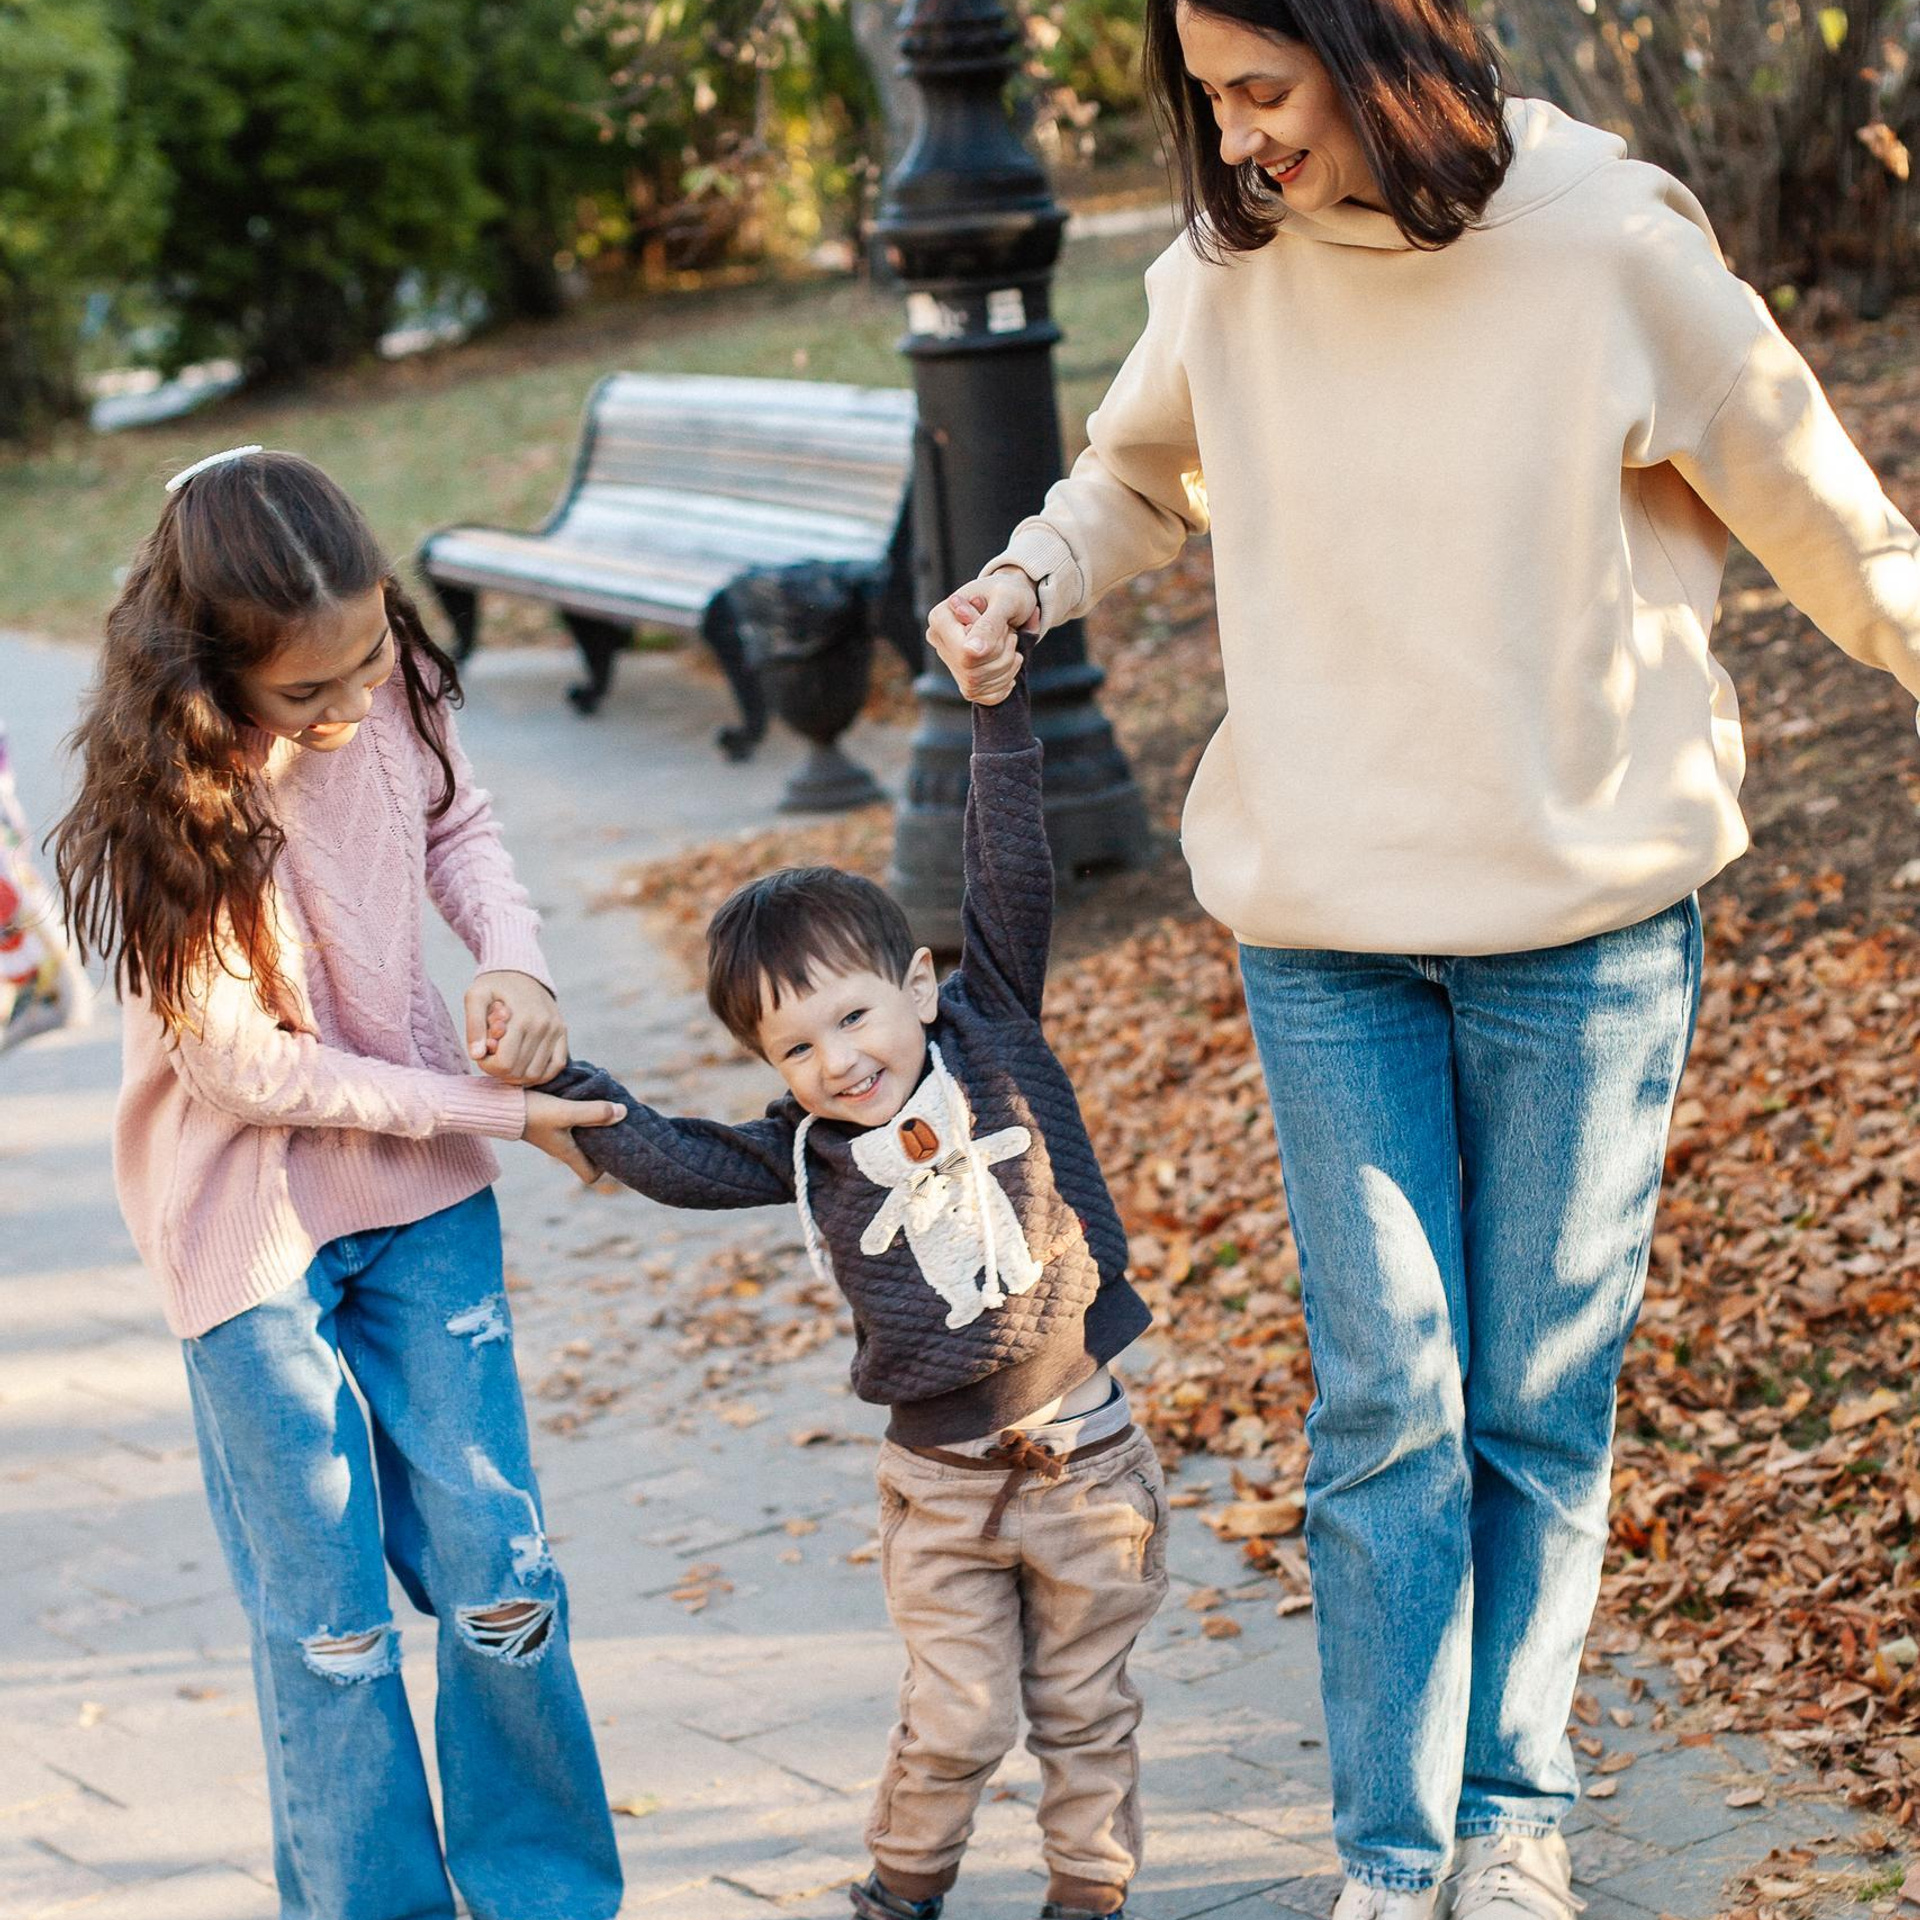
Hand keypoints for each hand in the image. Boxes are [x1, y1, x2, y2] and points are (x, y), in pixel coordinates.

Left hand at [466, 970, 567, 1084]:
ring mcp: (556, 1030)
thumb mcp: (475, 997)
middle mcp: (543, 1026)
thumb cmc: (494, 985)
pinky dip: (540, 1075)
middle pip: (519, 1072)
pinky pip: (556, 1066)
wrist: (521, 970)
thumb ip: (473, 1026)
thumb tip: (477, 1055)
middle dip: (500, 1071)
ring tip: (506, 1060)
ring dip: (517, 1076)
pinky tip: (524, 1068)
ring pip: (536, 1074)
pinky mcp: (563, 1033)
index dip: (487, 1066)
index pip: (504, 1064)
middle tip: (492, 1056)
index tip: (481, 1054)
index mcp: (522, 1018)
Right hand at [523, 1090, 626, 1182]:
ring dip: (594, 1122)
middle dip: (605, 1139)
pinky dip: (582, 1111)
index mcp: (567, 1153)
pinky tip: (586, 1095)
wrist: (497, 1102)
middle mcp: (562, 1146)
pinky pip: (572, 1121)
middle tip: (616, 1120)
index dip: (605, 1166)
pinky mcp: (547, 1120)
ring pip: (582, 1135)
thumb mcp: (565, 1112)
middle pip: (590, 1153)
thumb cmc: (531, 1112)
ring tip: (605, 1104)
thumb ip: (594, 1112)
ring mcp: (554, 1134)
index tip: (614, 1146)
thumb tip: (623, 1113)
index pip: (590, 1175)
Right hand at [926, 571, 1035, 705]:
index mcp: (940, 619)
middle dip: (1003, 656)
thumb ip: (989, 625)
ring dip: (1008, 667)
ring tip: (1009, 643)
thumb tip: (971, 652)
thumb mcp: (1006, 600)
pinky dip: (1005, 682)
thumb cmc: (1010, 593)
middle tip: (1010, 633)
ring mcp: (950, 664)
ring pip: (979, 686)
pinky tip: (1008, 661)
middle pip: (973, 673)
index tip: (1003, 624)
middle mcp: (939, 643)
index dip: (994, 644)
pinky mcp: (964, 681)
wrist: (1014, 600)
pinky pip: (986, 697)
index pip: (966, 654)